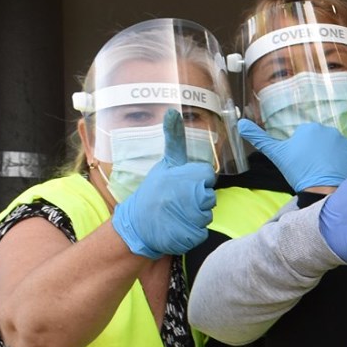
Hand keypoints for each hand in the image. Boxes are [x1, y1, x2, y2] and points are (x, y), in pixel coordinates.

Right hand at [109, 110, 215, 257]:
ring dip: (195, 217)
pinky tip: (177, 227)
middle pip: (210, 196)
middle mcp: (188, 195)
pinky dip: (192, 232)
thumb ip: (174, 139)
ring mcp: (190, 216)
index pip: (207, 175)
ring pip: (207, 215)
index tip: (182, 184)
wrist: (137, 224)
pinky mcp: (190, 235)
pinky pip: (201, 232)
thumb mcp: (165, 163)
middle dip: (198, 200)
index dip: (198, 180)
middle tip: (178, 201)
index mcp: (184, 175)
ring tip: (176, 214)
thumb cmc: (154, 191)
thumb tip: (171, 111)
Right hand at [236, 117, 346, 191]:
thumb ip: (259, 138)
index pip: (306, 138)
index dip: (303, 153)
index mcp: (309, 128)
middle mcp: (329, 130)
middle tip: (313, 170)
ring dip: (331, 159)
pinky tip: (337, 175)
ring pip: (335, 149)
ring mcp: (344, 142)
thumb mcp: (277, 155)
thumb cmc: (299, 173)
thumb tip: (240, 123)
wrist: (323, 192)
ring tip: (325, 174)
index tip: (302, 164)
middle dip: (318, 154)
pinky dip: (344, 165)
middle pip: (321, 142)